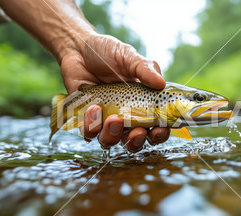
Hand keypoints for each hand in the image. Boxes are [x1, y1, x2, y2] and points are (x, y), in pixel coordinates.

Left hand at [60, 34, 169, 151]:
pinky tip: (93, 108)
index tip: (159, 129)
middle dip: (136, 141)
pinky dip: (92, 126)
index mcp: (142, 103)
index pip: (156, 125)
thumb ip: (145, 69)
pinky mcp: (86, 119)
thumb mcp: (129, 57)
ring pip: (111, 141)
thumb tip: (161, 83)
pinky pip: (89, 133)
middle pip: (134, 141)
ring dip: (113, 135)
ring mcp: (105, 119)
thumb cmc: (107, 52)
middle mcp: (125, 115)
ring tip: (112, 119)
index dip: (160, 132)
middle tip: (135, 131)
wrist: (78, 48)